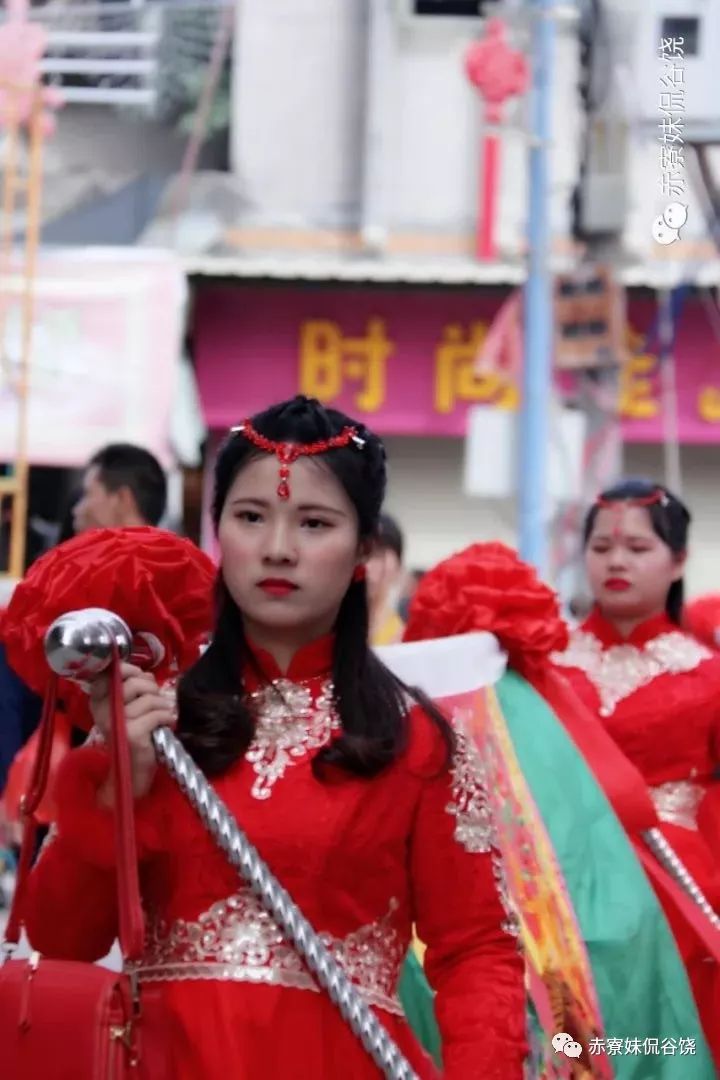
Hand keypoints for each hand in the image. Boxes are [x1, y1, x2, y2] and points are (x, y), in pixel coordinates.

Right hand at [89, 662, 176, 800]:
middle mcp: (103, 711)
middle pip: (133, 683)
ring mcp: (117, 723)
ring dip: (162, 705)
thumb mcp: (125, 709)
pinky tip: (167, 723)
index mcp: (98, 701)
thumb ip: (131, 689)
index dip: (128, 670)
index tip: (139, 676)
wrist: (132, 770)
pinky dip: (167, 717)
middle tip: (156, 698)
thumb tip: (146, 674)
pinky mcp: (132, 735)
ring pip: (148, 699)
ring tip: (162, 713)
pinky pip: (157, 714)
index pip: (109, 674)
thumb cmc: (132, 734)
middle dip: (151, 687)